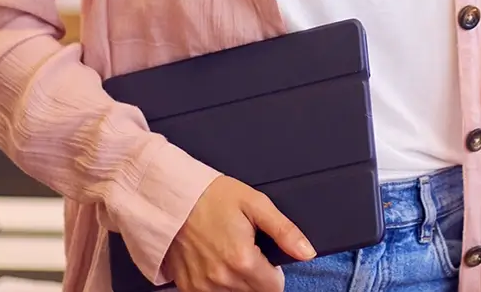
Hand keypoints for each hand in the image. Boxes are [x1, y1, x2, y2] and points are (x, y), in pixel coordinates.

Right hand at [164, 175, 315, 291]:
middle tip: (245, 249)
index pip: (275, 288)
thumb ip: (284, 230)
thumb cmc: (212, 196)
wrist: (173, 197)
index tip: (264, 255)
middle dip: (257, 276)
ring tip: (228, 253)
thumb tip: (307, 251)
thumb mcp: (254, 203)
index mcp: (243, 260)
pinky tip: (214, 263)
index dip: (274, 271)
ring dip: (238, 282)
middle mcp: (223, 280)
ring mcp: (203, 287)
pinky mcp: (189, 288)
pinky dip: (218, 286)